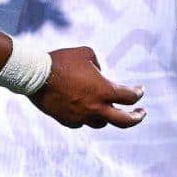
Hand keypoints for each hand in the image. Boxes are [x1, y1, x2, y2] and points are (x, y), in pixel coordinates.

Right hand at [31, 45, 145, 128]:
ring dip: (107, 116)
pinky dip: (86, 116)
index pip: (129, 97)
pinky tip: (84, 108)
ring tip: (109, 110)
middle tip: (141, 114)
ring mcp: (81, 117)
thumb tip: (99, 73)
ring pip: (101, 123)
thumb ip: (98, 64)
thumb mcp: (86, 53)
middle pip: (124, 121)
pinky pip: (82, 122)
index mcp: (103, 91)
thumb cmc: (62, 61)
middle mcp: (95, 108)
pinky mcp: (68, 121)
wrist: (35, 76)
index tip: (140, 91)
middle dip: (136, 118)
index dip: (137, 94)